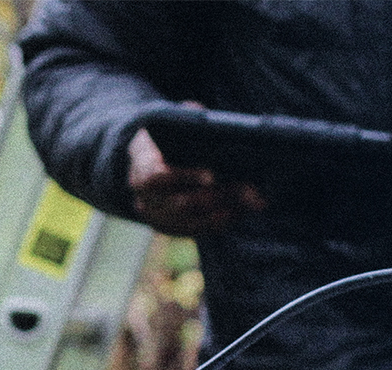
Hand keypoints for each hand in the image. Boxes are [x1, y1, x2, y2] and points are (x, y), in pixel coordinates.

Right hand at [126, 124, 265, 236]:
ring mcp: (153, 215)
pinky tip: (239, 211)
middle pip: (178, 203)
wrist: (150, 159)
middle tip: (246, 189)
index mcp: (140, 164)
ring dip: (221, 211)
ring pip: (187, 221)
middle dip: (214, 197)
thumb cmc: (169, 136)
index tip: (212, 175)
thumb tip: (212, 124)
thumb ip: (189, 118)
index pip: (154, 177)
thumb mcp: (174, 119)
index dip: (184, 178)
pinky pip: (192, 230)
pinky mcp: (167, 227)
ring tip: (251, 201)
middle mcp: (142, 196)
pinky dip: (217, 222)